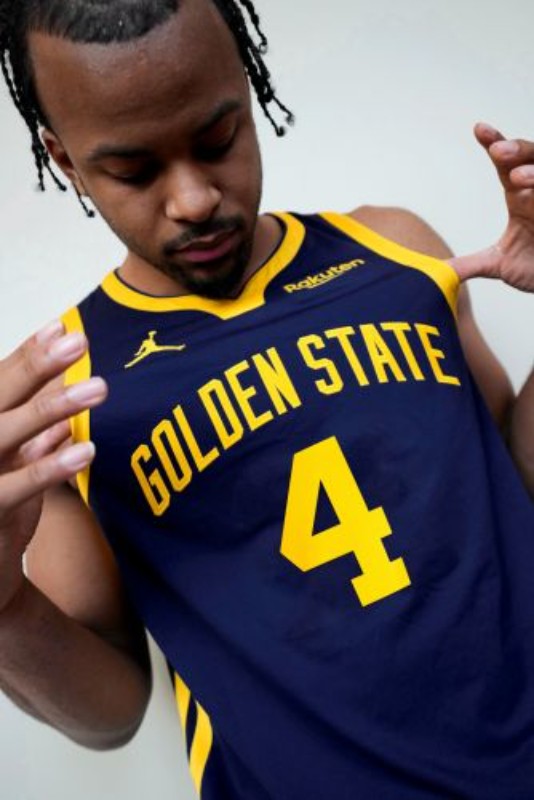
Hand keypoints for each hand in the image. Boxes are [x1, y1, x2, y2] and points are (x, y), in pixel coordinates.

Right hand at [0, 321, 106, 616]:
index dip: (30, 354)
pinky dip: (50, 467)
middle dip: (37, 364)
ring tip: (99, 389)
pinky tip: (85, 449)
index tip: (62, 327)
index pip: (0, 383)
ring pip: (6, 433)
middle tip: (79, 340)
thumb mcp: (13, 470)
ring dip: (53, 407)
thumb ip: (35, 440)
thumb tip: (67, 409)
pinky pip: (17, 486)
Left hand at [449, 123, 533, 291]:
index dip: (495, 143)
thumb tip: (438, 272)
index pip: (506, 164)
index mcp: (521, 196)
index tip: (479, 129)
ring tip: (516, 177)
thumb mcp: (498, 266)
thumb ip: (470, 264)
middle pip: (532, 157)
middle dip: (517, 150)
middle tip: (498, 152)